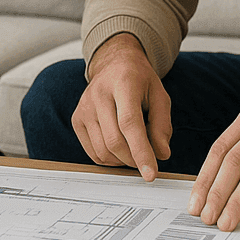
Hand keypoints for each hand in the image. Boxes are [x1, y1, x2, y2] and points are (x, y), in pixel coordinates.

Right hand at [71, 33, 171, 180]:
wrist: (114, 65)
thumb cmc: (140, 82)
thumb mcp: (160, 96)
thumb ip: (162, 125)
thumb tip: (161, 155)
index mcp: (123, 83)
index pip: (129, 123)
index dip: (141, 151)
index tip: (151, 174)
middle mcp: (98, 94)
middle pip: (114, 141)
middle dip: (134, 159)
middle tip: (148, 160)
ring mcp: (84, 107)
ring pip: (102, 151)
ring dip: (122, 161)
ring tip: (135, 150)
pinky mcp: (77, 119)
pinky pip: (93, 152)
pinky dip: (110, 160)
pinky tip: (120, 150)